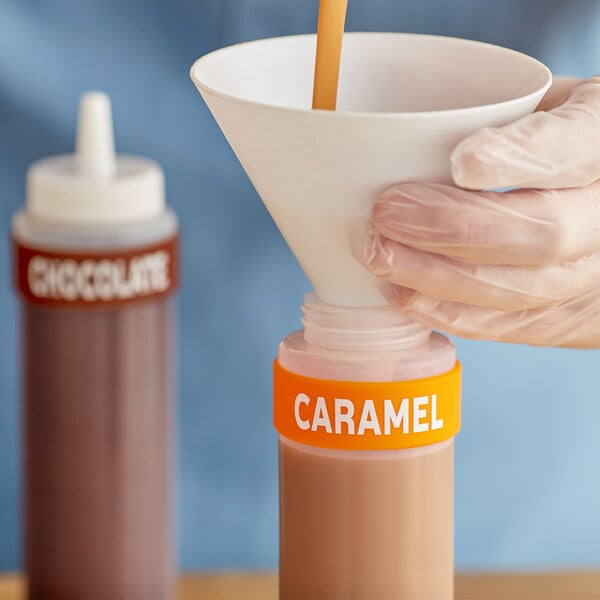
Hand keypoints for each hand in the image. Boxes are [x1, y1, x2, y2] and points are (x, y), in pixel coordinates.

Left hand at [353, 76, 599, 347]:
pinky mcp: (575, 318)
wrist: (590, 203)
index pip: (576, 148)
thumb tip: (400, 137)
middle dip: (453, 228)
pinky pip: (515, 327)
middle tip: (385, 213)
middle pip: (544, 233)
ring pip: (524, 290)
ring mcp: (597, 275)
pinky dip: (453, 314)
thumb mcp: (538, 102)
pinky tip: (406, 296)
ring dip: (439, 278)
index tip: (461, 161)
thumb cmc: (546, 142)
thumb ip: (495, 115)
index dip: (520, 158)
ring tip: (379, 256)